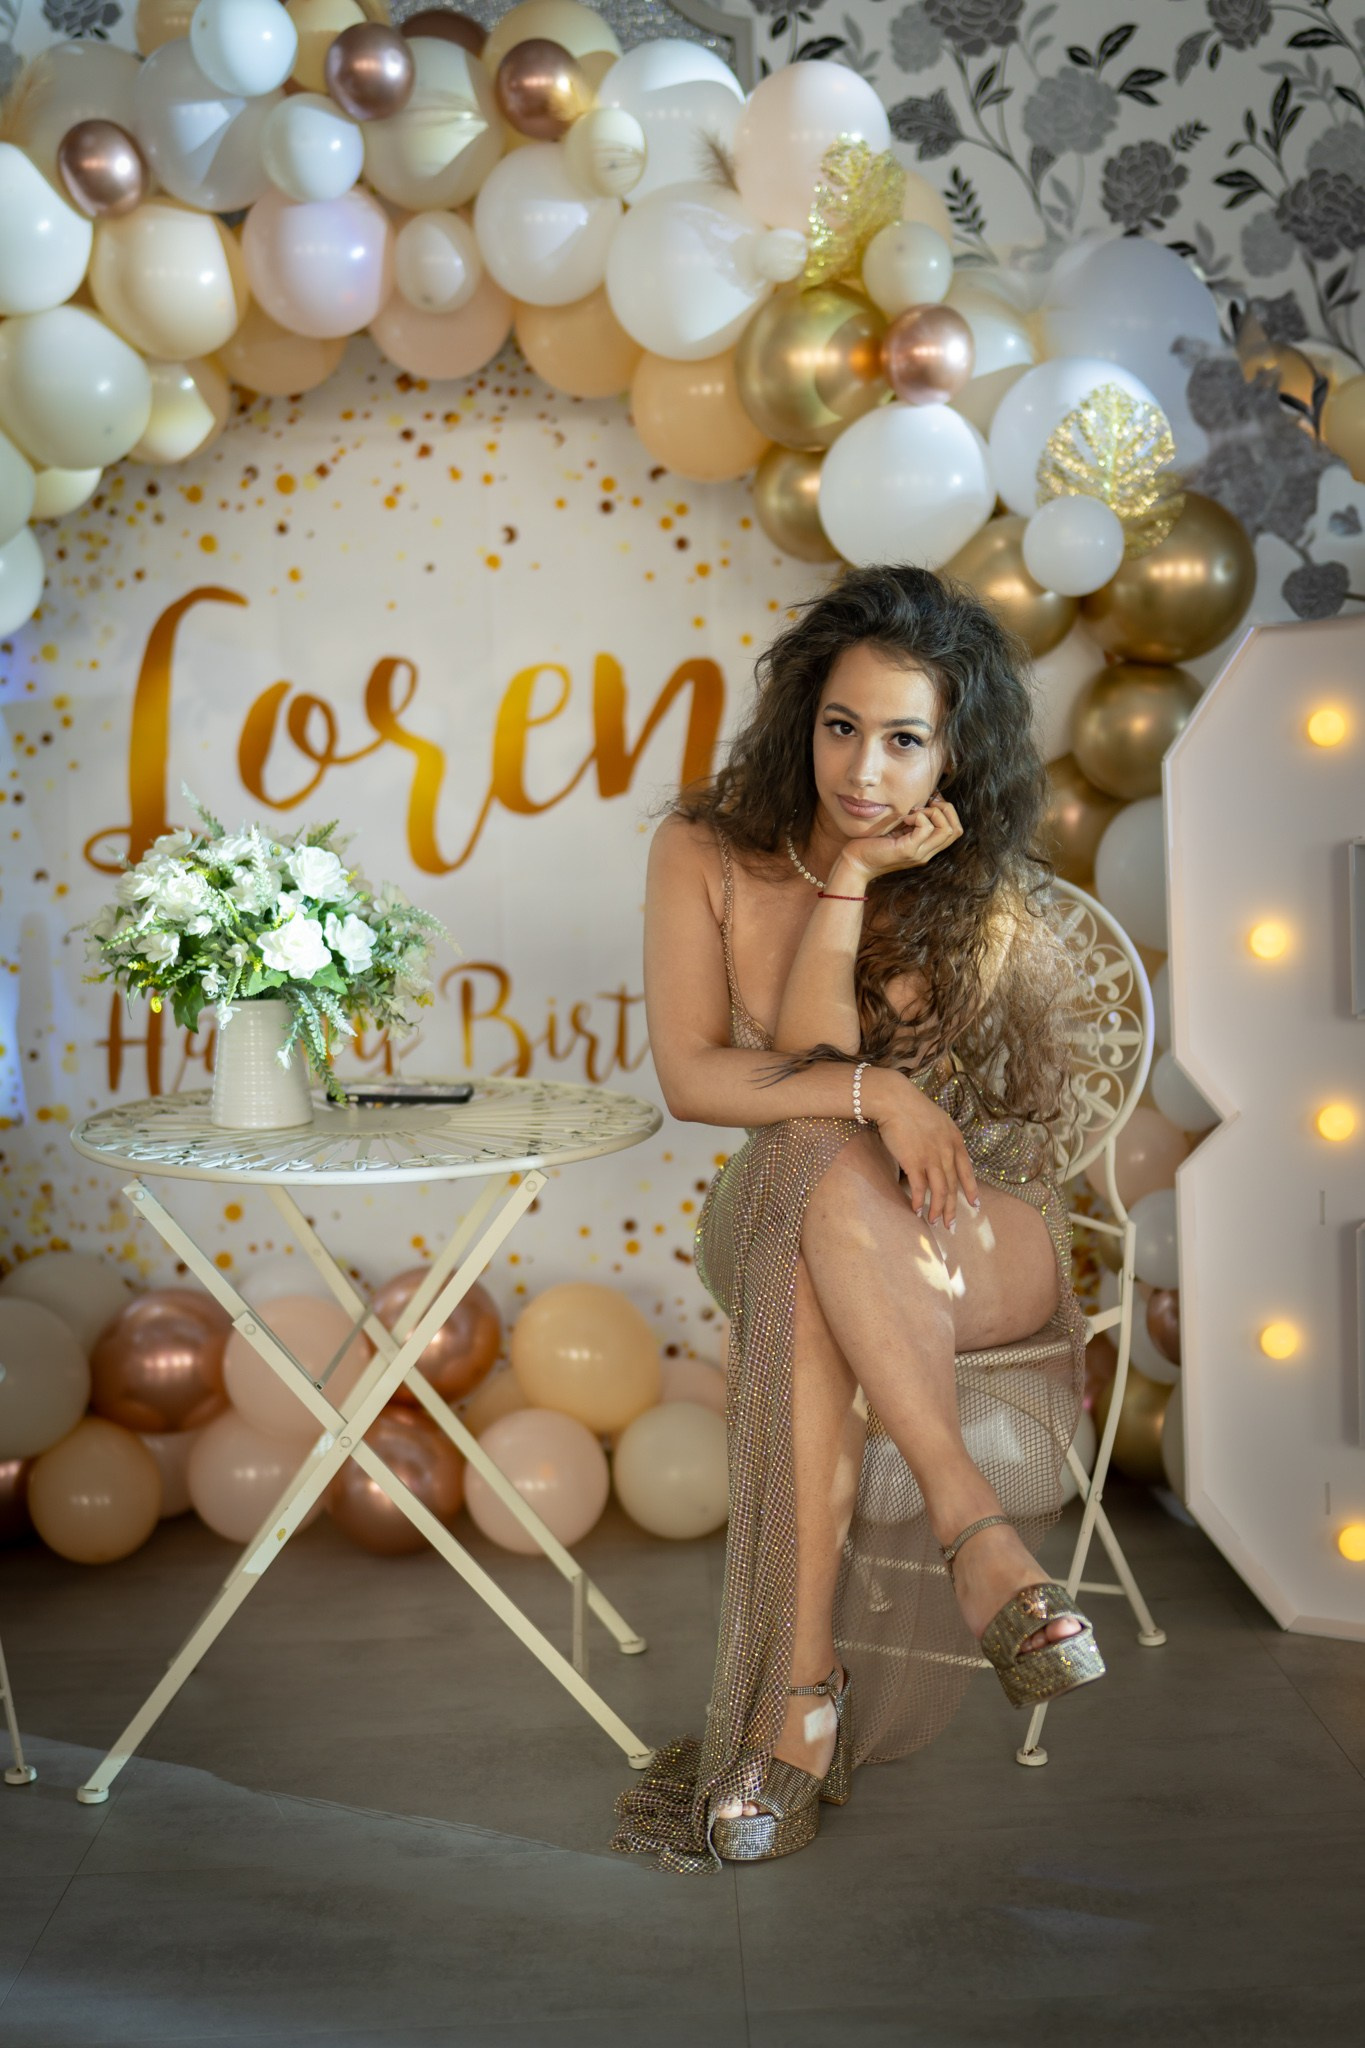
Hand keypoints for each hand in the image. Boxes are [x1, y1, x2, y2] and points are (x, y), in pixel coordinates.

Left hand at [833, 795, 962, 886]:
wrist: (855, 863)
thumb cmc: (872, 844)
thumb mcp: (898, 829)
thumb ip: (912, 820)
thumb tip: (924, 799)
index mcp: (926, 848)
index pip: (955, 830)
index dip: (947, 811)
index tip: (928, 802)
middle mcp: (927, 853)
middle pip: (956, 829)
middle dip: (945, 809)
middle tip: (925, 805)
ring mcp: (919, 853)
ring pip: (947, 829)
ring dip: (933, 813)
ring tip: (913, 812)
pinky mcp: (907, 850)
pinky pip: (926, 828)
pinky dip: (918, 816)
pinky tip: (904, 819)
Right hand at [867, 1068, 979, 1228]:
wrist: (894, 1100)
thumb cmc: (912, 1108)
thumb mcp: (938, 1121)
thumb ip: (943, 1138)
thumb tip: (941, 1153)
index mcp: (955, 1140)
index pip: (967, 1170)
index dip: (971, 1189)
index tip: (975, 1205)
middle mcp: (947, 1151)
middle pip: (953, 1185)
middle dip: (953, 1208)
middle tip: (952, 1225)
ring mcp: (931, 1157)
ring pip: (940, 1191)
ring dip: (938, 1209)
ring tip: (935, 1222)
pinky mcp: (913, 1161)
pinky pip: (919, 1188)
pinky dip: (919, 1201)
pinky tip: (916, 1210)